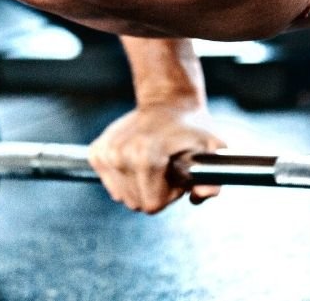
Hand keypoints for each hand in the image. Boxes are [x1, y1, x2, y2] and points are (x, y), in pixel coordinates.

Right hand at [88, 101, 225, 213]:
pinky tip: (137, 159)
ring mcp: (106, 152)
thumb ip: (212, 178)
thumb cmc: (192, 128)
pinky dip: (125, 178)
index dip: (169, 195)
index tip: (176, 175)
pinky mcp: (97, 152)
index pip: (152, 205)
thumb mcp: (212, 149)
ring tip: (154, 162)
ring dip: (140, 185)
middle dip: (155, 191)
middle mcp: (121, 154)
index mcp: (146, 156)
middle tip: (166, 168)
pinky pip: (111, 184)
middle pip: (137, 203)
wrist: (168, 103)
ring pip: (123, 196)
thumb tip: (200, 195)